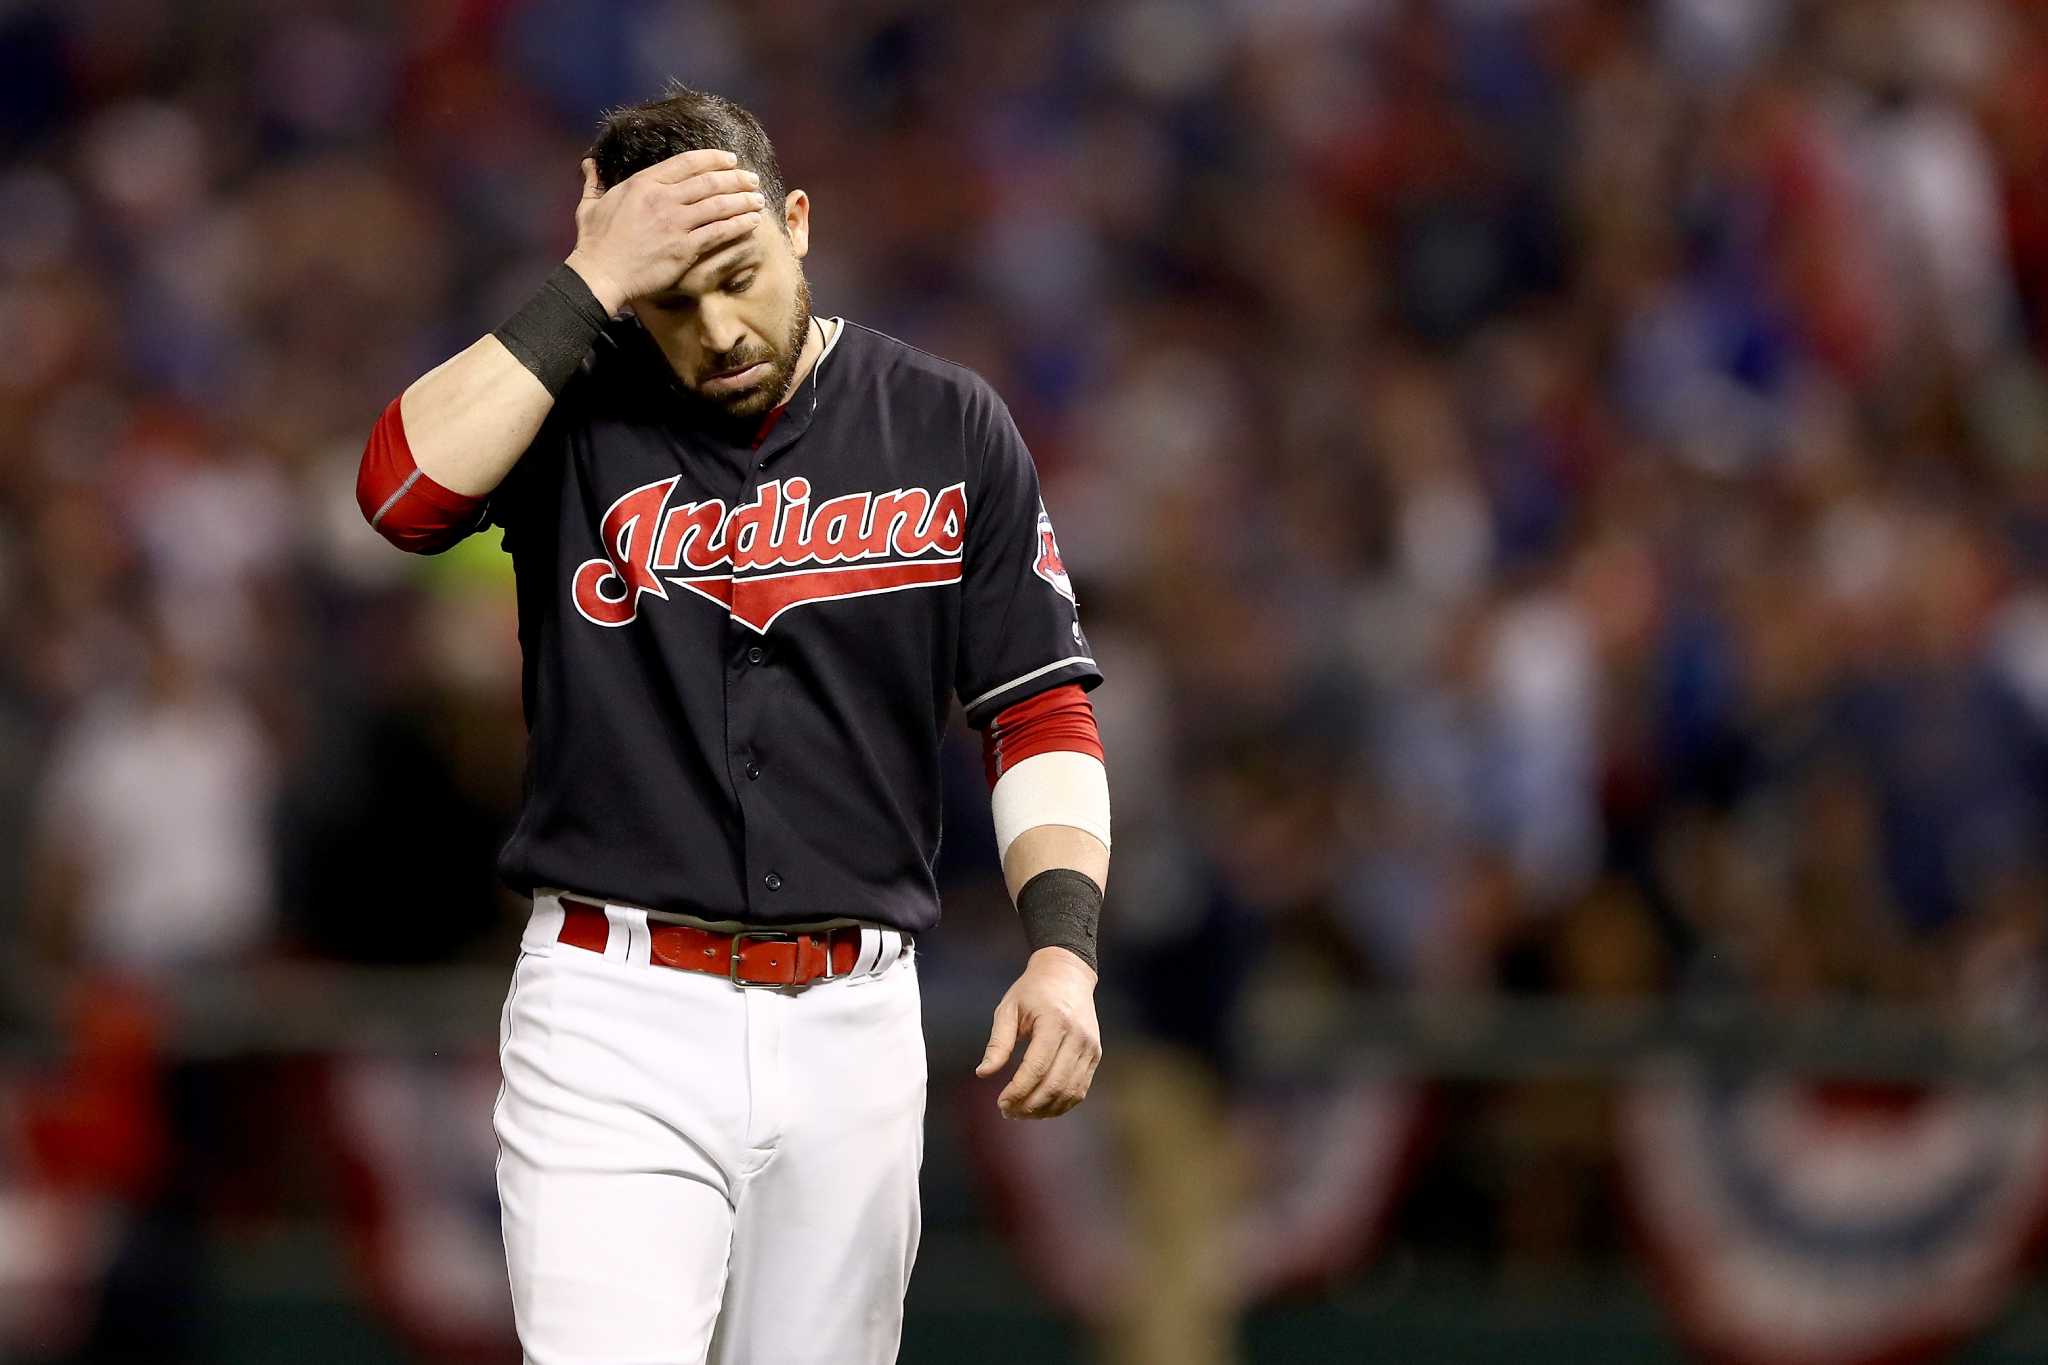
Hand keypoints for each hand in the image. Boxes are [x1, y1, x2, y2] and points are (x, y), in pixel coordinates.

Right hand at [564, 150, 764, 312]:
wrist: (600, 274)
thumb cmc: (593, 242)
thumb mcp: (589, 205)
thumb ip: (594, 182)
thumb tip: (588, 163)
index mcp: (643, 183)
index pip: (686, 162)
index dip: (713, 159)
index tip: (730, 160)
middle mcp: (662, 198)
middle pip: (709, 181)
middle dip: (736, 178)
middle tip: (753, 179)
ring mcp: (675, 223)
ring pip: (718, 205)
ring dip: (742, 201)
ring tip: (758, 199)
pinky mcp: (684, 248)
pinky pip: (719, 232)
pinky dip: (738, 225)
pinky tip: (752, 223)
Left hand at [975, 947, 1101, 1117]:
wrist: (1068, 974)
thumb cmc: (1032, 991)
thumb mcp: (1008, 1009)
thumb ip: (998, 1043)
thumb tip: (983, 1074)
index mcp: (1055, 1021)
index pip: (1036, 1067)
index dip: (1018, 1090)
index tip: (1000, 1102)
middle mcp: (1078, 1036)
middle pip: (1055, 1084)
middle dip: (1030, 1105)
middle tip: (1008, 1111)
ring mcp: (1090, 1047)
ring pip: (1070, 1092)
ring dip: (1045, 1109)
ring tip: (1022, 1112)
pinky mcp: (1095, 1055)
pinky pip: (1080, 1089)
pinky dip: (1061, 1104)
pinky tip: (1041, 1107)